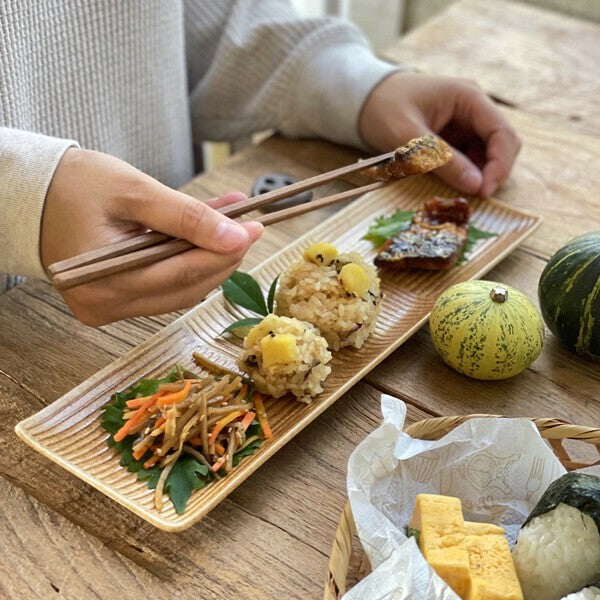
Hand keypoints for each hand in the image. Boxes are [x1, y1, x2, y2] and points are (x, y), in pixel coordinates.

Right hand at [41, 148, 262, 325]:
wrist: (34, 196)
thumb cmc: (75, 186)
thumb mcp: (134, 191)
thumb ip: (187, 215)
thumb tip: (235, 236)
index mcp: (106, 280)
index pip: (183, 274)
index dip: (224, 253)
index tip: (253, 229)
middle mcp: (107, 305)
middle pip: (186, 288)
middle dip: (222, 259)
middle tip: (246, 229)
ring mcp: (109, 308)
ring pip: (179, 292)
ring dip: (208, 262)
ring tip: (228, 230)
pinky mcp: (113, 303)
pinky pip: (163, 290)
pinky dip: (186, 266)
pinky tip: (201, 241)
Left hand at [359, 72, 520, 196]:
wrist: (365, 101)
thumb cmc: (384, 110)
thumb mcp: (409, 138)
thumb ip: (442, 160)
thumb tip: (476, 185)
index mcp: (468, 97)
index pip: (502, 132)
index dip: (500, 164)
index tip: (485, 190)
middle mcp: (474, 109)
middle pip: (503, 144)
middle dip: (494, 171)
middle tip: (477, 197)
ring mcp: (466, 123)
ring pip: (489, 154)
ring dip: (481, 175)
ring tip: (461, 191)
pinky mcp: (456, 138)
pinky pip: (472, 159)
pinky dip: (467, 174)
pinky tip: (452, 184)